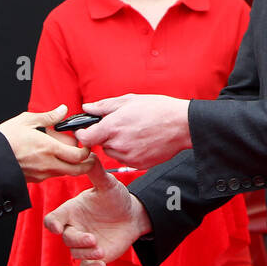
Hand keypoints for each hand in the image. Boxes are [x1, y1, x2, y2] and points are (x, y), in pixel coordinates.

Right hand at [0, 104, 96, 182]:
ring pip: (66, 173)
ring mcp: (42, 174)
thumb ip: (49, 116)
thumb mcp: (26, 121)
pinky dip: (57, 167)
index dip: (88, 150)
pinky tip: (49, 156)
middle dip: (87, 163)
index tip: (85, 143)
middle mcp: (48, 165)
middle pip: (78, 170)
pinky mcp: (35, 180)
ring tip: (64, 151)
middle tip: (87, 154)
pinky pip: (53, 174)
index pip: (80, 155)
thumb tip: (62, 110)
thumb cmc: (4, 140)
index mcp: (49, 149)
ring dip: (71, 164)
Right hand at [43, 159, 152, 265]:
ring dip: (87, 254)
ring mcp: (83, 243)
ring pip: (76, 253)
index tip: (59, 228)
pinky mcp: (94, 256)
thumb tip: (89, 151)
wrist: (132, 216)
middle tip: (94, 239)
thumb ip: (96, 172)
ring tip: (102, 249)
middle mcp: (74, 228)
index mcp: (71, 211)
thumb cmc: (116, 198)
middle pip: (65, 238)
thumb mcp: (108, 184)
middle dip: (78, 240)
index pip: (53, 220)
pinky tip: (102, 265)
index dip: (53, 225)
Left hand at [75, 94, 191, 167]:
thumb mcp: (130, 101)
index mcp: (112, 127)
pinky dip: (129, 152)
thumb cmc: (158, 109)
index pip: (84, 138)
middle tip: (122, 126)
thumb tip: (87, 107)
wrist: (182, 126)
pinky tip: (142, 141)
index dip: (84, 133)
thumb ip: (104, 106)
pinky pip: (125, 159)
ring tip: (135, 132)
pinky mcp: (138, 165)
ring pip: (113, 152)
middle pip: (100, 145)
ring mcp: (128, 157)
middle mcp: (118, 144)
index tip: (88, 129)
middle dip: (105, 136)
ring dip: (117, 145)